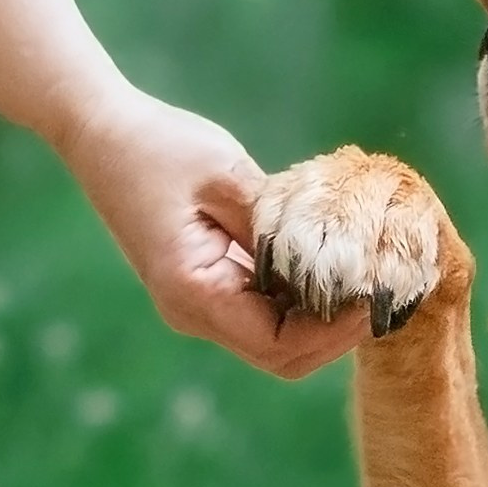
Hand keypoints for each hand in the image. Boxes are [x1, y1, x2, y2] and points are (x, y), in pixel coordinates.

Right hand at [0, 0, 367, 377]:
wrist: (99, 131)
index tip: (377, 301)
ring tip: (372, 282)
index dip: (336, 334)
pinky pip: (263, 308)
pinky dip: (301, 297)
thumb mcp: (229, 176)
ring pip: (276, 337)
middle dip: (338, 336)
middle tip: (388, 298)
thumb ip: (280, 224)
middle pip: (283, 356)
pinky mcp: (206, 283)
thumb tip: (342, 259)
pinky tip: (337, 266)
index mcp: (194, 293)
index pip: (280, 345)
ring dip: (324, 319)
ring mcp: (197, 302)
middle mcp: (193, 311)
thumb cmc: (160, 146)